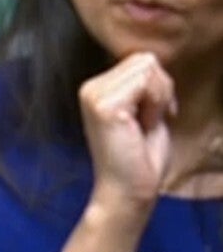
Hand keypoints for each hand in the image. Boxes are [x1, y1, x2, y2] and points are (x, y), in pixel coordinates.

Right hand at [80, 52, 176, 219]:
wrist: (127, 191)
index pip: (140, 60)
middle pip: (145, 60)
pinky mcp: (104, 105)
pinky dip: (155, 105)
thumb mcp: (147, 112)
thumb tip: (154, 61)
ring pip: (147, 68)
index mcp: (98, 88)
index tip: (156, 115)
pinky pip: (145, 84)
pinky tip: (143, 126)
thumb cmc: (141, 158)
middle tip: (150, 121)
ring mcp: (94, 94)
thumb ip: (146, 86)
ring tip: (145, 125)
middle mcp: (90, 87)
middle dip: (161, 89)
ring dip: (159, 98)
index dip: (159, 86)